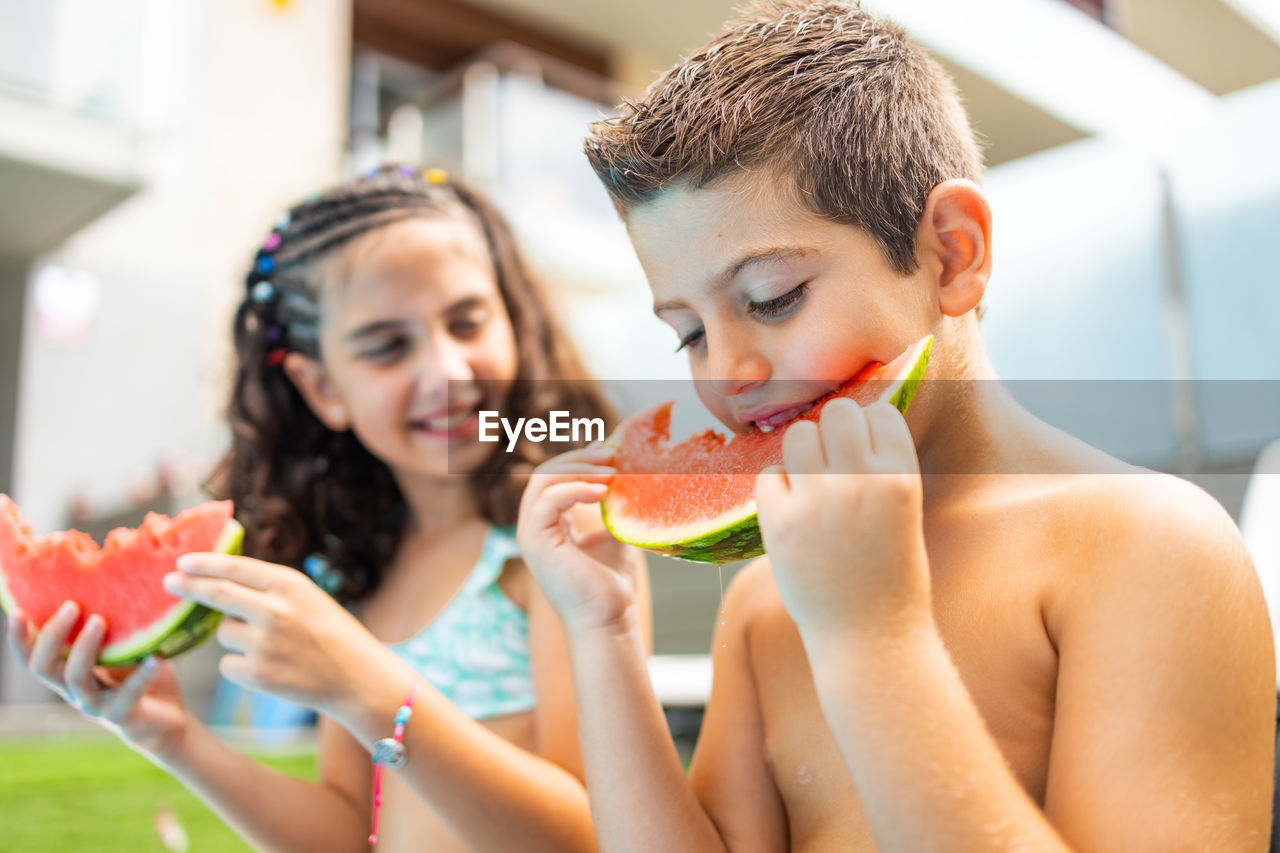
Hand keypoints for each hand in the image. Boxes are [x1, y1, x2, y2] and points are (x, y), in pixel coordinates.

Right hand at [6, 603, 191, 758]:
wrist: (166, 721)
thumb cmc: (141, 677)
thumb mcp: (124, 649)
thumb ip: (112, 630)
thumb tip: (110, 587)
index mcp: (68, 674)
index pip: (32, 658)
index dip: (19, 640)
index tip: (17, 612)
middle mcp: (74, 691)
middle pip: (44, 668)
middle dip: (52, 636)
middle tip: (71, 606)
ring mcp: (95, 706)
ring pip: (76, 678)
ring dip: (85, 648)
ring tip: (99, 620)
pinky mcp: (122, 716)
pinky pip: (128, 695)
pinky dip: (142, 675)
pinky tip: (155, 657)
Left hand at [163, 555, 400, 719]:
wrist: (359, 678)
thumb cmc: (334, 635)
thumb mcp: (309, 598)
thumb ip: (270, 589)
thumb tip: (221, 582)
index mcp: (289, 584)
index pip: (235, 567)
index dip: (205, 563)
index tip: (183, 562)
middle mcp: (274, 609)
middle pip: (216, 594)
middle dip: (188, 587)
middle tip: (169, 583)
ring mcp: (264, 642)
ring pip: (223, 633)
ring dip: (235, 638)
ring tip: (272, 647)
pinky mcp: (257, 673)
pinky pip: (229, 664)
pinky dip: (242, 667)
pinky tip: (272, 669)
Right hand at [517, 444, 639, 639]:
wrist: (608, 619)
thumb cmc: (611, 583)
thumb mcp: (613, 533)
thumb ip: (611, 507)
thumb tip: (626, 477)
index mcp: (547, 523)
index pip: (552, 477)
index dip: (579, 460)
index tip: (611, 452)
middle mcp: (533, 526)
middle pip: (544, 473)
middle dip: (579, 458)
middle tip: (612, 453)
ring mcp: (530, 534)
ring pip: (542, 480)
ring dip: (579, 469)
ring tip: (611, 472)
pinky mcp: (535, 543)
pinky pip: (548, 500)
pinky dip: (575, 488)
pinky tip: (602, 491)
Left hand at [755, 400, 931, 644]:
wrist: (870, 639)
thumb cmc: (891, 575)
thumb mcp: (904, 512)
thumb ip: (880, 467)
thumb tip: (848, 419)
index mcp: (900, 479)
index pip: (879, 412)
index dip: (868, 427)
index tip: (863, 452)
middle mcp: (860, 483)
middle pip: (837, 412)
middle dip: (833, 430)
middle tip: (832, 463)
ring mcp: (818, 503)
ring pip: (798, 435)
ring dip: (802, 452)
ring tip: (810, 482)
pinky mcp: (780, 525)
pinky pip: (768, 474)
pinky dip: (777, 486)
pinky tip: (792, 510)